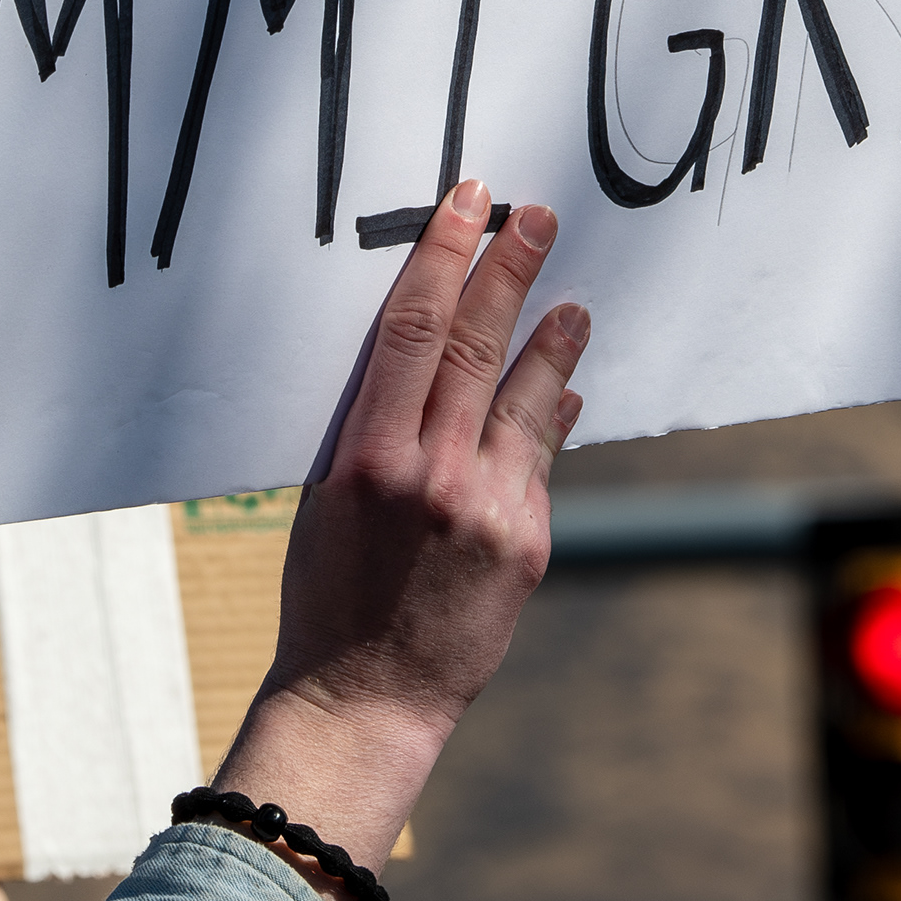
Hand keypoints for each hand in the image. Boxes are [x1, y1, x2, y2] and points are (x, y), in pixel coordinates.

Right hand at [206, 179, 589, 900]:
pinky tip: (563, 389)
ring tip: (572, 300)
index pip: (411, 331)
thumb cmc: (329, 592)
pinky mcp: (527, 543)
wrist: (365, 696)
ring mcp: (487, 509)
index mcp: (367, 456)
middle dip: (509, 271)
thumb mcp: (328, 496)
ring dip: (551, 340)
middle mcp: (433, 475)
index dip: (442, 258)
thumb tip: (438, 356)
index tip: (467, 204)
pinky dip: (551, 416)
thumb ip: (379, 424)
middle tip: (539, 214)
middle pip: (477, 346)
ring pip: (527, 398)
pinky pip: (542, 460)